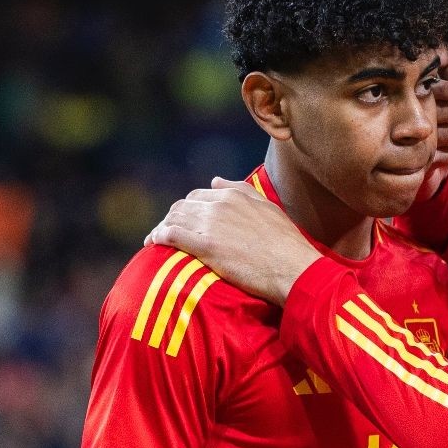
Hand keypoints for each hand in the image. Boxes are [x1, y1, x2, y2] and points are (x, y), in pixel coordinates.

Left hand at [146, 179, 318, 304]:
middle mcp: (219, 205)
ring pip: (174, 218)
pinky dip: (159, 237)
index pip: (199, 195)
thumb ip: (241, 191)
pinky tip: (154, 245)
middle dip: (171, 217)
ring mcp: (211, 224)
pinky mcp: (206, 246)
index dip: (188, 208)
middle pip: (182, 206)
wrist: (293, 268)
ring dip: (161, 227)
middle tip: (165, 232)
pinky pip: (172, 235)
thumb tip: (215, 180)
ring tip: (154, 240)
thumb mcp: (268, 208)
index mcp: (234, 194)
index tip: (184, 220)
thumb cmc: (287, 244)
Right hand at [422, 79, 447, 198]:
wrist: (417, 146)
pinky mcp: (424, 160)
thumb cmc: (438, 106)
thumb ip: (445, 77)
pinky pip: (443, 157)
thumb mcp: (438, 90)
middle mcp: (415, 118)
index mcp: (418, 97)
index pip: (431, 92)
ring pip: (443, 136)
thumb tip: (447, 55)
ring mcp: (418, 140)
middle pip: (439, 114)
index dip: (447, 91)